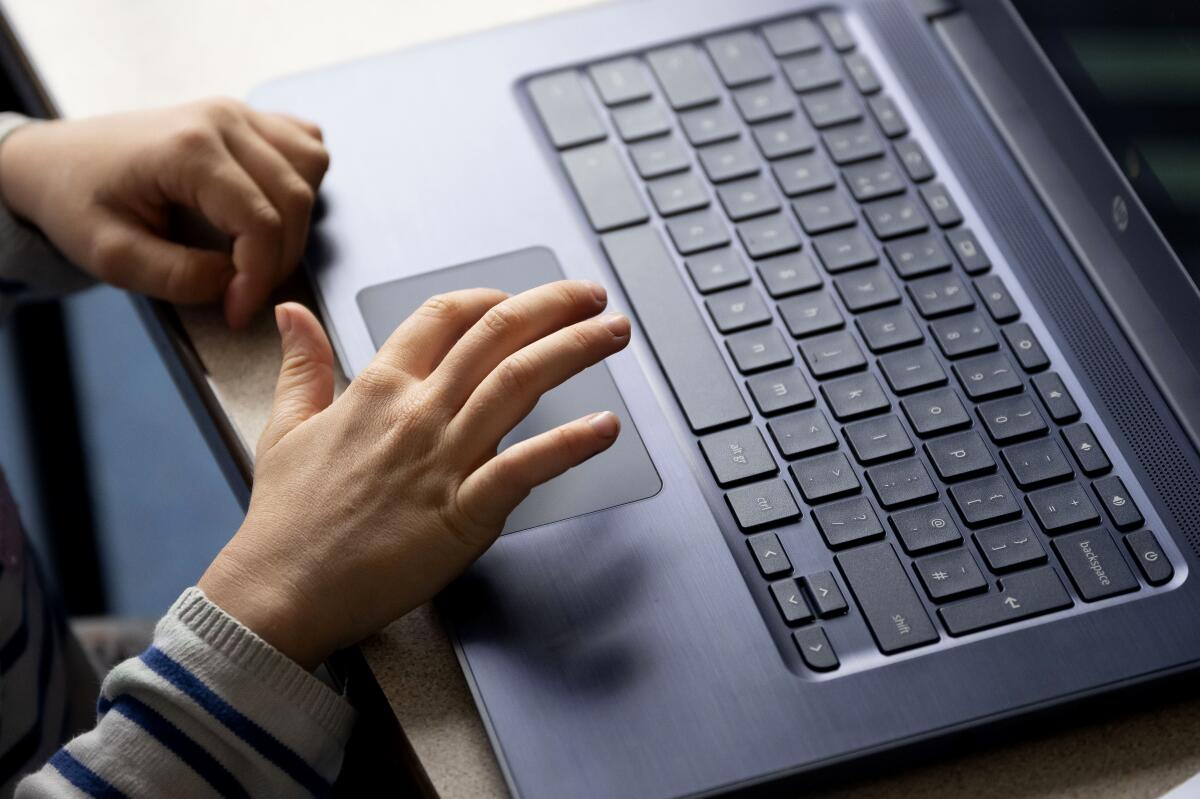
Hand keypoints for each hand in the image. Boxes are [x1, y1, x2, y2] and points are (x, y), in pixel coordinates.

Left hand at [0, 99, 328, 328]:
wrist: (55, 162)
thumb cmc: (77, 201)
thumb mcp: (113, 257)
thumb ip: (180, 278)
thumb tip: (236, 283)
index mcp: (187, 149)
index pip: (261, 222)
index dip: (260, 277)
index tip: (238, 310)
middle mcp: (222, 121)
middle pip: (294, 199)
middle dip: (279, 259)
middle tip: (245, 292)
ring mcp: (238, 113)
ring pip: (311, 168)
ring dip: (298, 220)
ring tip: (259, 251)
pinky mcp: (246, 118)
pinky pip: (306, 146)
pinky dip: (305, 181)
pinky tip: (275, 207)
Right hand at [198, 280, 630, 668]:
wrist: (280, 593)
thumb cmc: (285, 520)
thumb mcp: (284, 428)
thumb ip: (302, 366)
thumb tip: (291, 313)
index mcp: (377, 390)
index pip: (444, 316)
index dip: (489, 299)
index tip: (517, 299)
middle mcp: (416, 413)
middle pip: (496, 335)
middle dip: (553, 306)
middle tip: (591, 296)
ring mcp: (442, 460)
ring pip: (519, 383)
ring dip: (574, 349)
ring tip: (612, 332)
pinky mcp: (463, 512)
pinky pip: (526, 467)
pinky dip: (570, 444)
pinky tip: (605, 426)